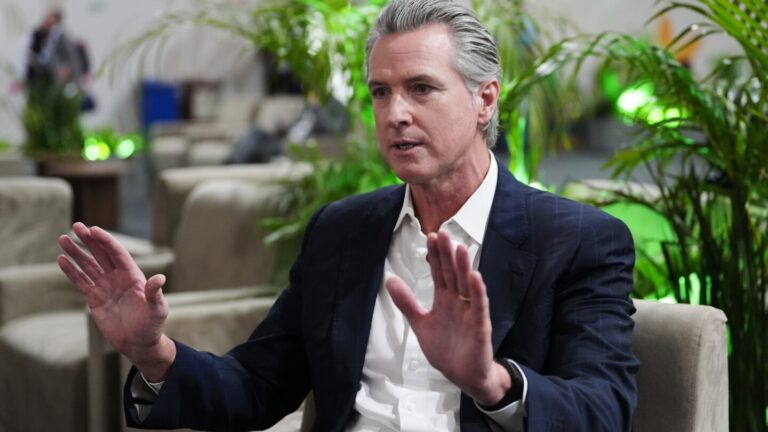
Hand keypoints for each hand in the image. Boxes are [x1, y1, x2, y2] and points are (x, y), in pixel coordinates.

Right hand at [57, 222, 174, 380]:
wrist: (139, 343)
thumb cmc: (151, 325)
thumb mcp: (157, 309)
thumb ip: (155, 294)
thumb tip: (160, 278)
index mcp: (133, 276)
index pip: (117, 253)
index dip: (106, 241)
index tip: (93, 230)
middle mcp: (118, 277)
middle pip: (101, 254)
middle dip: (89, 240)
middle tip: (76, 225)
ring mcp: (105, 286)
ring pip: (88, 265)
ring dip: (76, 252)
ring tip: (63, 238)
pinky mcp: (94, 298)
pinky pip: (81, 281)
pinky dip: (71, 271)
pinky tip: (62, 259)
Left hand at [386, 231, 510, 404]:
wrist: (463, 376)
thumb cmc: (447, 349)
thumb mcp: (421, 324)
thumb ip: (407, 303)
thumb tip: (390, 280)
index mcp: (445, 300)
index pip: (439, 273)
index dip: (435, 256)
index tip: (430, 236)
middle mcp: (459, 302)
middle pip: (453, 274)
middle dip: (448, 255)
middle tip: (443, 233)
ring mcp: (470, 313)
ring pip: (467, 286)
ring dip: (464, 267)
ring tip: (460, 247)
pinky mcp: (480, 326)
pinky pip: (479, 306)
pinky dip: (477, 292)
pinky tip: (475, 276)